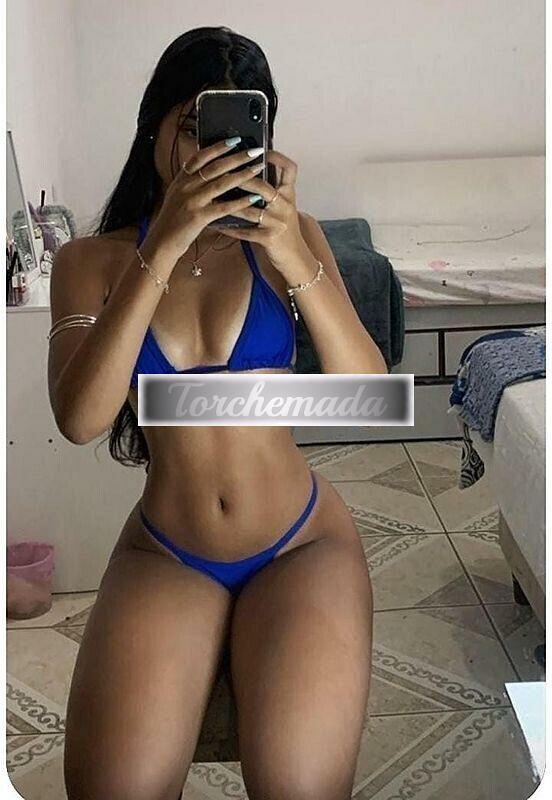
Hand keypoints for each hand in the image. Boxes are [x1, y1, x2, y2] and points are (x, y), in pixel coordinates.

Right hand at [143, 138, 266, 261]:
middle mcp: (187, 186)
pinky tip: (253, 198)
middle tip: (255, 150)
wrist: (161, 241)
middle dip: (237, 157)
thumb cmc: (173, 220)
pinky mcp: (199, 217)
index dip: (218, 146)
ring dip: (243, 174)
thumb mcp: (177, 195)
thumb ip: (190, 181)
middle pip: (216, 167)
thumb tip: (203, 167)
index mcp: (182, 179)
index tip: (235, 139)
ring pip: (222, 184)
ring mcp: (192, 201)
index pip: (201, 156)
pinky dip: (240, 202)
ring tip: (258, 168)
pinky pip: (224, 207)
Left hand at [209, 150, 309, 272]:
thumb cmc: (284, 228)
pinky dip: (230, 228)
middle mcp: (286, 206)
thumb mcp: (283, 206)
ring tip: (214, 198)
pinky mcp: (269, 238)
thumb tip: (250, 169)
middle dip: (243, 179)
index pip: (289, 169)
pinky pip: (245, 232)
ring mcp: (278, 222)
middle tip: (224, 173)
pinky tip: (217, 225)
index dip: (277, 157)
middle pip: (264, 187)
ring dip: (230, 204)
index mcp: (289, 194)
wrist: (295, 256)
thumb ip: (272, 189)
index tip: (260, 151)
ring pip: (251, 210)